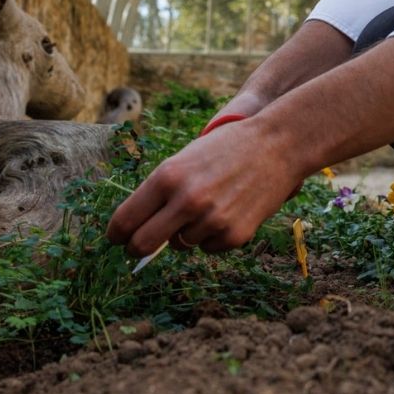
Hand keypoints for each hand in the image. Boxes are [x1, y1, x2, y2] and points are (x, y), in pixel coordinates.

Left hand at [105, 116, 299, 256]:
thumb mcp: (185, 159)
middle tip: (141, 247)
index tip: (117, 239)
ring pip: (180, 245)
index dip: (116, 235)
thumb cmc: (226, 148)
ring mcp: (211, 220)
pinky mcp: (234, 235)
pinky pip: (208, 248)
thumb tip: (136, 228)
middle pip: (142, 245)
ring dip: (186, 233)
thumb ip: (160, 191)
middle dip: (138, 249)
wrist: (277, 145)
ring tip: (209, 205)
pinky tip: (229, 210)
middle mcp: (186, 200)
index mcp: (167, 177)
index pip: (124, 221)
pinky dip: (212, 236)